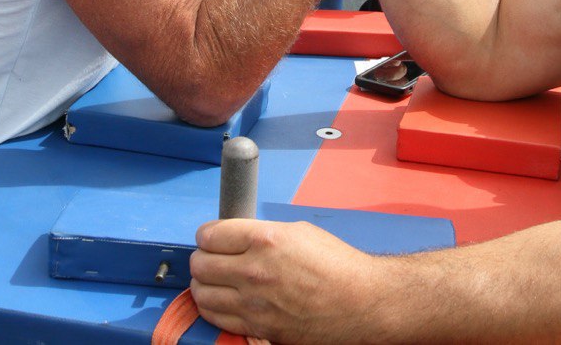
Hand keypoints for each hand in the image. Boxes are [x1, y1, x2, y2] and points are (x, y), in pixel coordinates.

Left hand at [191, 218, 386, 343]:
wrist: (360, 302)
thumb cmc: (337, 265)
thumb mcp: (299, 232)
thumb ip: (262, 233)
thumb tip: (237, 238)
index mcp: (265, 239)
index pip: (209, 235)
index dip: (207, 235)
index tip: (211, 238)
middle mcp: (254, 270)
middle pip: (200, 264)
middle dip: (202, 258)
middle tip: (211, 258)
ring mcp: (254, 303)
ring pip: (202, 293)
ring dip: (204, 284)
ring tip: (214, 281)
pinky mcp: (258, 328)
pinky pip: (216, 318)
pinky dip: (213, 308)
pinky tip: (223, 300)